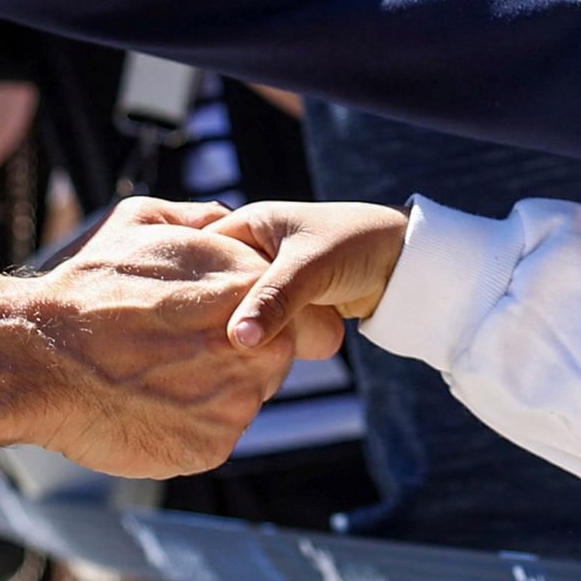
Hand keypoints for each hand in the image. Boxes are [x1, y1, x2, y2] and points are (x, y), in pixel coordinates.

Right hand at [0, 197, 292, 474]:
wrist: (42, 357)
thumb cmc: (88, 287)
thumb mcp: (143, 221)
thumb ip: (200, 219)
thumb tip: (223, 219)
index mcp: (250, 285)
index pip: (302, 312)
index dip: (273, 318)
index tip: (236, 323)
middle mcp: (259, 344)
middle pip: (274, 359)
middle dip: (239, 356)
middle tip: (179, 350)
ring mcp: (239, 400)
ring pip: (242, 400)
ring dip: (210, 392)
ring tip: (152, 374)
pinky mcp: (214, 446)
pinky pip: (213, 435)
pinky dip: (185, 426)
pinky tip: (145, 403)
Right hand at [204, 199, 414, 353]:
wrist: (406, 263)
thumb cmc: (359, 246)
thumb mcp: (311, 270)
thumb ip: (273, 301)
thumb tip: (238, 339)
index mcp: (250, 223)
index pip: (198, 252)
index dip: (185, 282)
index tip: (174, 319)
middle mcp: (254, 246)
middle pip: (214, 284)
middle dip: (209, 312)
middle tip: (195, 347)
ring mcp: (270, 275)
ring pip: (237, 307)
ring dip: (235, 327)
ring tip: (217, 357)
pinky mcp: (287, 299)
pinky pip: (261, 319)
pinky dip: (258, 334)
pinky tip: (247, 357)